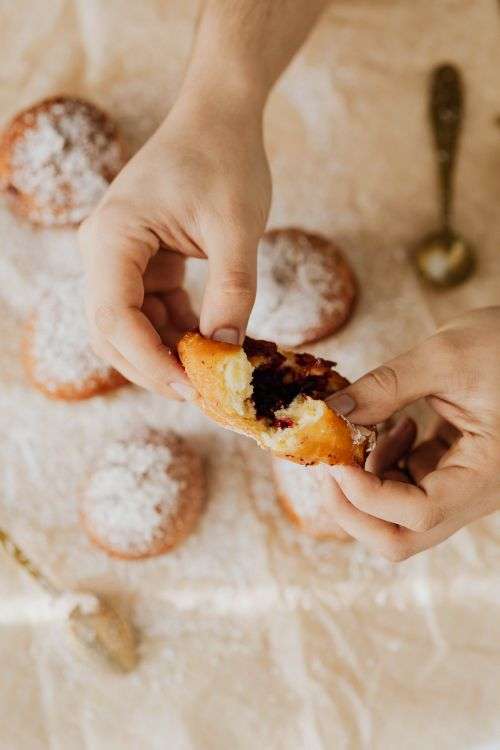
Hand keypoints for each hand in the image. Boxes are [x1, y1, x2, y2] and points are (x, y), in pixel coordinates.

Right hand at [79, 90, 270, 398]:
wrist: (219, 118)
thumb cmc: (225, 159)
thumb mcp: (237, 226)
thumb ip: (232, 291)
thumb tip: (226, 352)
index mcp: (113, 237)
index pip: (115, 317)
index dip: (151, 362)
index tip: (194, 390)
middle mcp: (104, 251)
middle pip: (113, 331)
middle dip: (155, 366)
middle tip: (204, 394)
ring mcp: (119, 258)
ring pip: (131, 328)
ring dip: (169, 353)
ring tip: (214, 373)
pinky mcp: (141, 263)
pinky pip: (152, 312)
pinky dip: (179, 332)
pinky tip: (212, 343)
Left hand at [324, 308, 499, 560]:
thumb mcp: (445, 357)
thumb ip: (385, 387)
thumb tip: (331, 411)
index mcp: (486, 475)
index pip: (418, 514)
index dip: (365, 495)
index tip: (332, 459)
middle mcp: (475, 494)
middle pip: (401, 537)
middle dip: (352, 506)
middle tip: (327, 464)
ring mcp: (462, 487)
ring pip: (398, 517)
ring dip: (365, 483)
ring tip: (362, 435)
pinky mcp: (452, 472)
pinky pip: (407, 488)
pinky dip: (385, 466)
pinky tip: (396, 429)